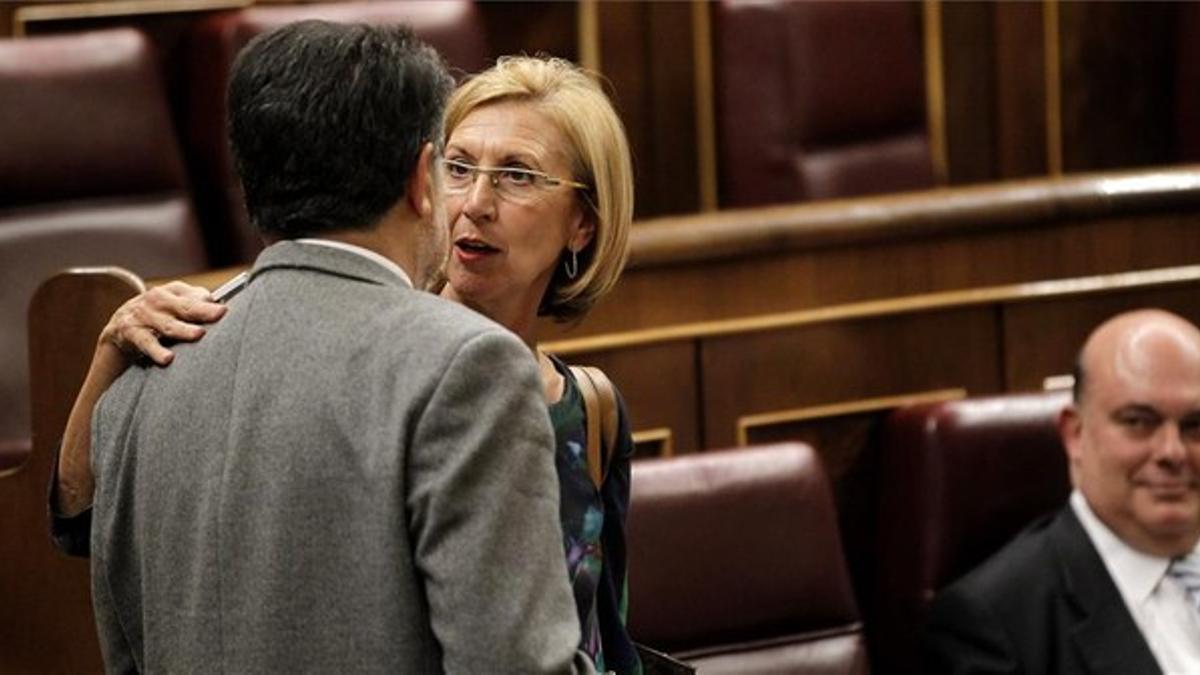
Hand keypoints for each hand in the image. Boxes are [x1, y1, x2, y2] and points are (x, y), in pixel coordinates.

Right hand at [101, 281, 226, 365]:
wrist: (119, 325)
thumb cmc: (159, 314)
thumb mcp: (175, 303)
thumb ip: (197, 303)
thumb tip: (219, 306)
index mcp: (173, 291)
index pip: (195, 296)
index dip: (210, 303)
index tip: (226, 310)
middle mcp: (158, 299)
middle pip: (185, 307)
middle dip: (203, 311)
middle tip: (220, 314)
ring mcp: (145, 315)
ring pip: (168, 325)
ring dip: (183, 330)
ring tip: (199, 334)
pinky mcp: (132, 332)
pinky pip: (147, 343)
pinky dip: (157, 351)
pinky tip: (168, 359)